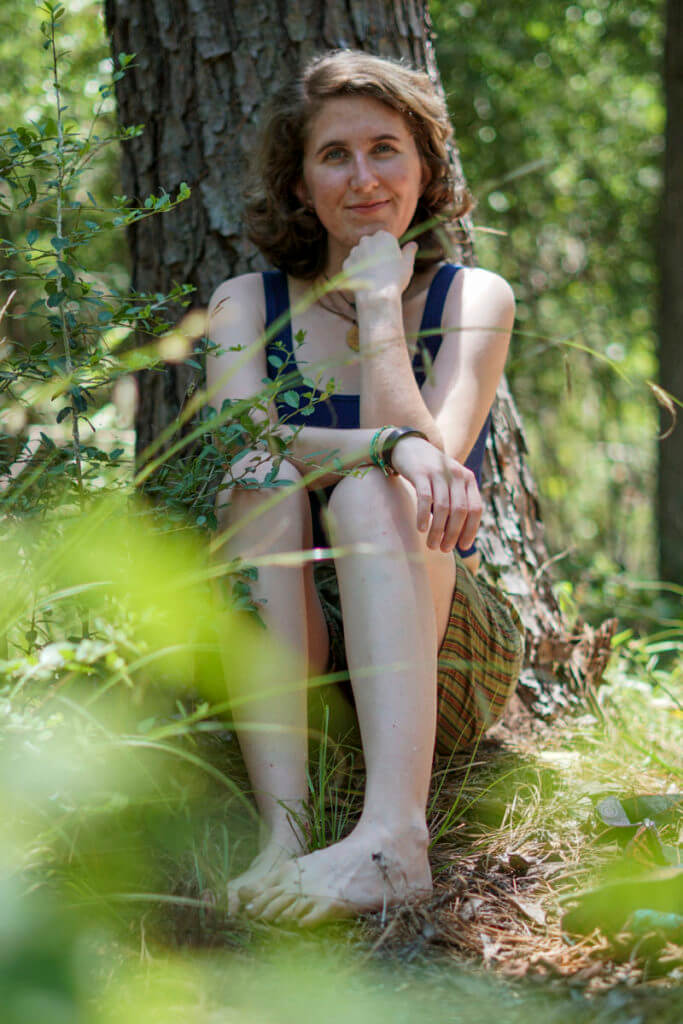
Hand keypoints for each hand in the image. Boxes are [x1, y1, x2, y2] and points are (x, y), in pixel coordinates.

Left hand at [341, 231, 416, 300]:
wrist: (377, 296)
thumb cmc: (395, 279)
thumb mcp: (407, 264)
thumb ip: (409, 252)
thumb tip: (413, 245)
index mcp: (384, 236)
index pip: (386, 239)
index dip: (389, 251)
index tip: (392, 263)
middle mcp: (367, 240)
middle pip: (372, 245)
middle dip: (375, 254)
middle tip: (382, 270)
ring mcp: (355, 251)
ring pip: (361, 254)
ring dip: (365, 262)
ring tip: (373, 277)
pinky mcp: (346, 263)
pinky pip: (352, 265)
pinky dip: (357, 271)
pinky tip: (364, 281)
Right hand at [390, 436, 481, 552]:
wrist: (409, 446)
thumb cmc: (431, 473)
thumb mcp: (450, 483)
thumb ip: (457, 502)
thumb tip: (459, 537)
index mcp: (468, 479)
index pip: (475, 509)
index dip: (471, 530)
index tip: (463, 547)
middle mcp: (456, 475)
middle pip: (460, 511)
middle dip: (453, 534)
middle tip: (444, 549)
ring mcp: (439, 473)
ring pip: (443, 507)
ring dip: (438, 530)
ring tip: (432, 545)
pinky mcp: (421, 473)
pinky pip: (425, 498)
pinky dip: (423, 516)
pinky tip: (420, 529)